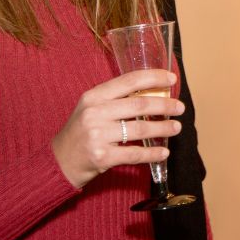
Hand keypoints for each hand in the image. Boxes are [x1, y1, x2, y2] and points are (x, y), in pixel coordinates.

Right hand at [51, 69, 184, 188]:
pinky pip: (134, 154)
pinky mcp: (102, 157)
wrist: (59, 161)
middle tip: (180, 107)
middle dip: (164, 105)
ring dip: (163, 128)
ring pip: (140, 130)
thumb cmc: (81, 131)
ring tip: (176, 127)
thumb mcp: (92, 108)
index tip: (172, 79)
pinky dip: (152, 153)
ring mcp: (97, 135)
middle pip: (139, 105)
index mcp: (94, 96)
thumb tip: (153, 92)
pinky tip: (163, 152)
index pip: (129, 80)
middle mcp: (94, 113)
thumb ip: (116, 99)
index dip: (154, 78)